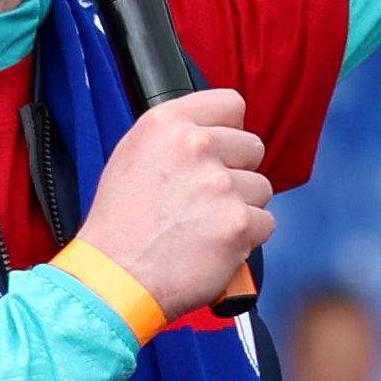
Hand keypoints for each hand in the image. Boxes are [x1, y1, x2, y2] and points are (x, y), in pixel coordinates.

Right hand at [71, 86, 273, 317]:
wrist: (115, 277)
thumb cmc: (120, 225)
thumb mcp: (132, 157)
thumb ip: (176, 138)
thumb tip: (215, 132)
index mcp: (166, 124)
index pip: (230, 103)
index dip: (228, 130)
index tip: (218, 150)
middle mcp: (195, 146)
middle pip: (252, 147)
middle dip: (236, 172)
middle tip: (202, 198)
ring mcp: (220, 184)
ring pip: (260, 188)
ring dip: (240, 207)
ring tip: (201, 225)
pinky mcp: (239, 222)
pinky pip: (265, 223)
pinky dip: (246, 238)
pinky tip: (213, 244)